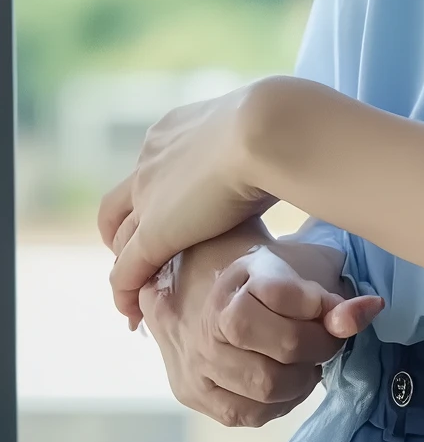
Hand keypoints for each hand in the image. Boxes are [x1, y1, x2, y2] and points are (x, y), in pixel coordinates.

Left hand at [99, 84, 275, 322]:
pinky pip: (126, 271)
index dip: (153, 199)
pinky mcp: (154, 232)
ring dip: (124, 266)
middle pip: (122, 204)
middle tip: (139, 258)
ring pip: (120, 239)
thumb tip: (285, 157)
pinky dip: (125, 292)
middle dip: (124, 233)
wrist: (268, 130)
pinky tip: (132, 313)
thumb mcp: (259, 136)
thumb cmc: (280, 128)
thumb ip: (259, 150)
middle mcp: (151, 160)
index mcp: (175, 132)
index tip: (171, 217)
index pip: (150, 171)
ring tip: (135, 293)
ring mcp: (147, 197)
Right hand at [138, 226, 384, 428]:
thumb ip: (332, 292)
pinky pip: (249, 414)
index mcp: (236, 281)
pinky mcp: (195, 394)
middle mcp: (211, 323)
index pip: (284, 294)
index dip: (318, 303)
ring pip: (269, 387)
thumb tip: (369, 311)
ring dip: (302, 378)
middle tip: (325, 340)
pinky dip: (278, 403)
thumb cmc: (263, 278)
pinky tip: (283, 382)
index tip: (326, 304)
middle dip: (320, 346)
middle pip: (287, 346)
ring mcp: (199, 362)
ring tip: (303, 362)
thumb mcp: (298, 268)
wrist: (204, 290)